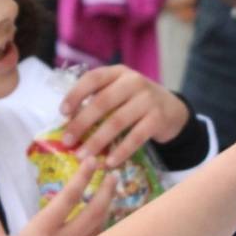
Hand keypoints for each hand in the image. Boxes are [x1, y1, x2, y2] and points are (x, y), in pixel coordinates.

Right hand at [0, 164, 116, 235]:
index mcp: (44, 230)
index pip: (68, 197)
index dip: (82, 176)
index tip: (93, 161)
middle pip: (94, 211)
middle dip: (106, 191)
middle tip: (113, 176)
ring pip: (102, 230)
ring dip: (110, 212)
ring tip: (115, 198)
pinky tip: (112, 233)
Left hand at [58, 65, 190, 169]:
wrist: (172, 110)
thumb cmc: (136, 102)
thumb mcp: (119, 92)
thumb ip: (98, 100)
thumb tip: (69, 122)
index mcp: (118, 72)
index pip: (93, 78)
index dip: (75, 94)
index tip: (62, 113)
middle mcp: (133, 81)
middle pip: (102, 102)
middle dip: (81, 123)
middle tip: (67, 141)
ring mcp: (147, 99)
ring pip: (116, 121)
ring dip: (97, 141)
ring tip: (83, 156)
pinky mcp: (158, 118)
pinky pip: (135, 137)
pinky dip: (121, 151)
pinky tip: (109, 162)